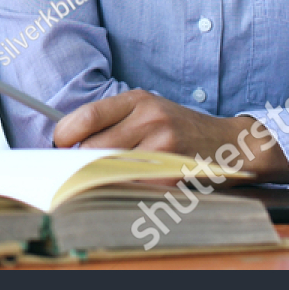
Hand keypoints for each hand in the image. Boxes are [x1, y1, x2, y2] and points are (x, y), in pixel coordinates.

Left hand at [52, 89, 288, 182]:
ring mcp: (163, 146)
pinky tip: (125, 186)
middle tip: (76, 168)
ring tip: (99, 177)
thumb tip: (65, 141)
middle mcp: (150, 119)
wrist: (229, 143)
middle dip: (78, 161)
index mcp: (138, 100)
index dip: (63, 136)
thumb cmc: (179, 128)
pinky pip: (132, 187)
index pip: (86, 117)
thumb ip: (112, 120)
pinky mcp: (173, 173)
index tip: (58, 146)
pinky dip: (122, 190)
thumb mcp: (148, 109)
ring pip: (109, 169)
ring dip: (97, 178)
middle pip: (93, 148)